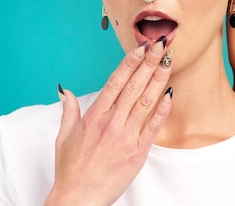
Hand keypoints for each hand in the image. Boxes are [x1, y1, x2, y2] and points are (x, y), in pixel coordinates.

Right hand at [45, 39, 172, 205]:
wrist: (78, 199)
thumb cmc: (71, 169)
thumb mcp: (64, 137)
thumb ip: (69, 111)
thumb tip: (66, 91)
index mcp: (94, 117)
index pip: (115, 82)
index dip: (129, 62)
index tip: (141, 47)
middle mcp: (111, 123)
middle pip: (133, 86)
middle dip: (148, 63)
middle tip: (161, 44)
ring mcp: (125, 137)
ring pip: (145, 102)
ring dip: (158, 80)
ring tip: (169, 61)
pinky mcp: (138, 152)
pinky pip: (153, 126)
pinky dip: (163, 110)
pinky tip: (171, 94)